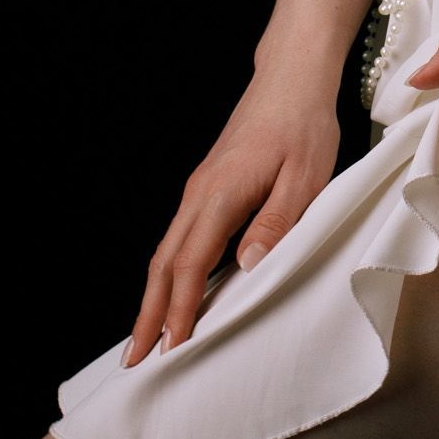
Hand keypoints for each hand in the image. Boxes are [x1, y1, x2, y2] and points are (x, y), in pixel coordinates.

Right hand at [124, 71, 341, 364]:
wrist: (291, 77)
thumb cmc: (303, 126)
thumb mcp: (304, 177)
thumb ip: (275, 223)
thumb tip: (246, 268)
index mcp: (221, 194)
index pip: (190, 264)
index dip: (179, 310)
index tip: (170, 349)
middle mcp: (200, 193)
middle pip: (163, 263)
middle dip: (148, 313)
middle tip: (134, 360)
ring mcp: (200, 188)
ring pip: (166, 250)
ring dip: (154, 295)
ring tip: (147, 336)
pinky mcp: (208, 186)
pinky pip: (180, 236)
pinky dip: (169, 270)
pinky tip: (173, 290)